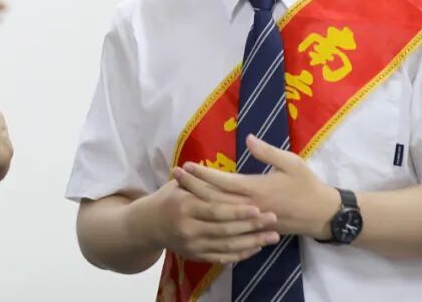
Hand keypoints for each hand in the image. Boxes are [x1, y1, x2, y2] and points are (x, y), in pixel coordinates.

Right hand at [134, 178, 280, 264]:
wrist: (148, 225)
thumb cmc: (168, 197)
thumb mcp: (179, 183)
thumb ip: (200, 177)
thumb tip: (214, 163)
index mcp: (185, 206)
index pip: (216, 211)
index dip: (237, 211)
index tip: (258, 208)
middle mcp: (188, 228)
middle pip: (225, 230)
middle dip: (252, 226)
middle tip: (273, 220)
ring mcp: (192, 245)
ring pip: (227, 246)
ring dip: (252, 242)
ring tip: (273, 236)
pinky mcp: (196, 256)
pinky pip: (222, 257)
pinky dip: (240, 254)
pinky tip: (256, 248)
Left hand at [173, 134, 340, 239]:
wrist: (322, 215)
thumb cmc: (307, 185)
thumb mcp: (292, 163)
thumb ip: (268, 151)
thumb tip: (248, 138)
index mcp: (257, 189)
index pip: (223, 182)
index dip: (204, 174)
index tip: (187, 165)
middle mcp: (250, 206)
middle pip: (214, 199)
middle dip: (193, 187)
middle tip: (174, 176)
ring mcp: (251, 219)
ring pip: (218, 212)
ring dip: (198, 200)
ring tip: (180, 190)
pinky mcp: (253, 227)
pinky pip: (227, 223)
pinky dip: (211, 216)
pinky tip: (199, 210)